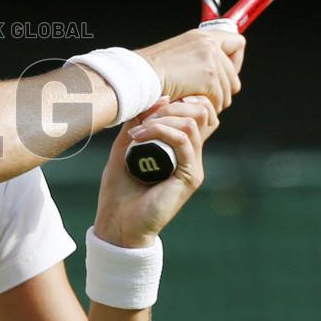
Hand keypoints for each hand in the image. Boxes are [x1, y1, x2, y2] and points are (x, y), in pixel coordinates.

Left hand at [93, 96, 217, 247]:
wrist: (117, 223)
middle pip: (202, 112)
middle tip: (143, 117)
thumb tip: (159, 97)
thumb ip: (139, 122)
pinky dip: (160, 131)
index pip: (198, 111)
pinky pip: (183, 141)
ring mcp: (193, 166)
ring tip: (136, 130)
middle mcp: (191, 155)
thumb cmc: (119, 189)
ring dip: (162, 118)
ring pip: (192, 123)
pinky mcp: (190, 177)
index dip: (180, 98)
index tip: (151, 103)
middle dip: (172, 104)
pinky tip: (138, 137)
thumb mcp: (125, 147)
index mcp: (180, 148)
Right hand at [135, 30, 244, 111]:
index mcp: (200, 36)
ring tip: (196, 102)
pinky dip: (207, 107)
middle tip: (208, 96)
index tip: (225, 73)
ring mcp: (210, 60)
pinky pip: (219, 99)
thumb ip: (195, 59)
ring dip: (215, 100)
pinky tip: (192, 105)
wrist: (137, 76)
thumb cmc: (147, 72)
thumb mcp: (174, 57)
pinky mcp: (208, 77)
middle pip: (234, 73)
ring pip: (229, 89)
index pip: (237, 42)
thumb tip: (210, 73)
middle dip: (223, 89)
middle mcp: (208, 44)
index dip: (234, 61)